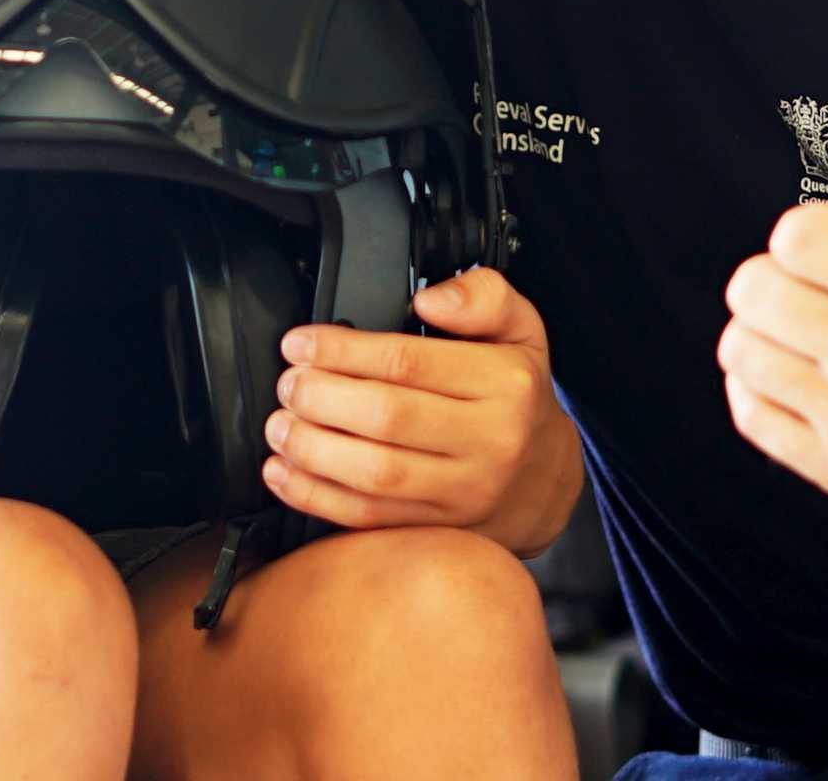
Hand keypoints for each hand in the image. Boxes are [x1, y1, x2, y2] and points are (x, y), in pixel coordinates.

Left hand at [264, 267, 581, 552]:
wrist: (546, 480)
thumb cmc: (519, 396)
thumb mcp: (521, 329)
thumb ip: (482, 297)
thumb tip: (430, 298)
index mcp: (504, 384)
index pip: (408, 362)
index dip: (342, 350)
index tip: (300, 344)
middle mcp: (489, 440)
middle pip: (386, 418)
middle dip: (321, 398)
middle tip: (289, 384)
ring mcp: (464, 492)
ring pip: (375, 475)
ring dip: (312, 449)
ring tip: (280, 425)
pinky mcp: (439, 530)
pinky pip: (369, 520)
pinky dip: (316, 497)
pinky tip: (285, 473)